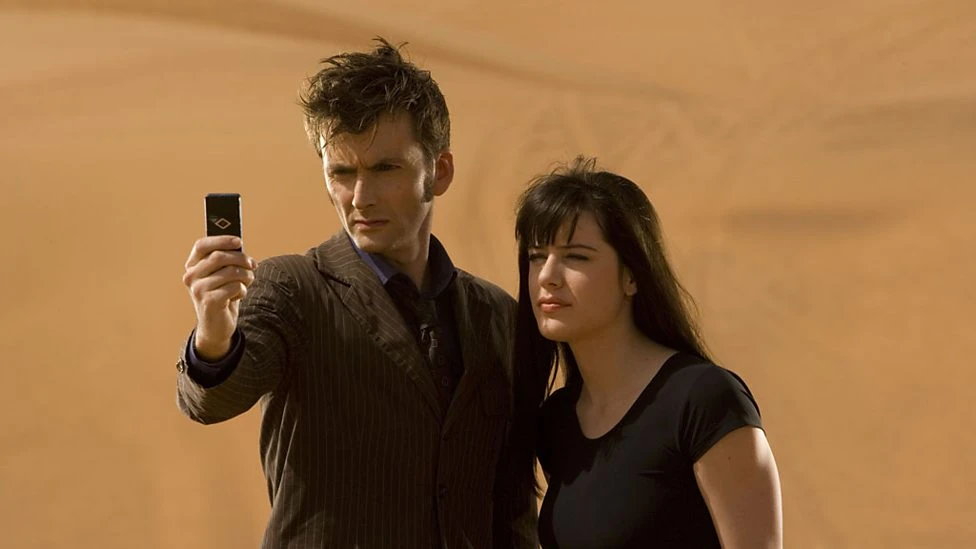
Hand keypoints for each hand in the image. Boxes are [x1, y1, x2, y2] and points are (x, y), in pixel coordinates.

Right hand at [182, 235, 255, 360]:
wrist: (216, 327)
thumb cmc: (222, 296)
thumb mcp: (223, 276)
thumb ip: (227, 260)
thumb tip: (238, 244)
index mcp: (192, 266)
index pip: (202, 245)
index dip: (221, 240)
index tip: (239, 241)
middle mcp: (191, 276)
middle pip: (220, 256)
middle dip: (242, 259)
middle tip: (253, 265)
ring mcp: (198, 289)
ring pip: (231, 271)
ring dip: (246, 275)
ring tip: (247, 281)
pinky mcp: (209, 302)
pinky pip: (234, 286)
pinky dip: (242, 290)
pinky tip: (237, 296)